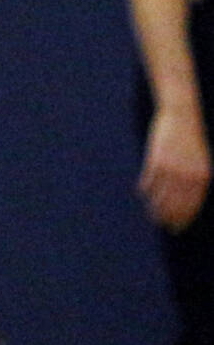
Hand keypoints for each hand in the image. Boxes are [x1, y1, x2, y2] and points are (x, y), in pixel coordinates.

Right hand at [139, 102, 210, 230]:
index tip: (176, 228)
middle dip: (168, 217)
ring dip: (155, 207)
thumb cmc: (191, 140)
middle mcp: (187, 175)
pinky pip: (148, 181)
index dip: (183, 218)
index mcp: (201, 176)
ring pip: (160, 195)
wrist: (182, 116)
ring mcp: (171, 168)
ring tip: (151, 214)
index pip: (191, 205)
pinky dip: (145, 189)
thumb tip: (183, 201)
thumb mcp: (199, 161)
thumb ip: (194, 180)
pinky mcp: (156, 161)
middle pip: (175, 204)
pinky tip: (143, 193)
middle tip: (161, 224)